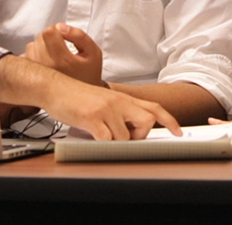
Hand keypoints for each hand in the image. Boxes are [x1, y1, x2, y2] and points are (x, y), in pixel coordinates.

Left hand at [24, 23, 103, 86]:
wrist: (82, 97)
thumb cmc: (88, 74)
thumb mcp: (93, 52)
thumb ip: (79, 35)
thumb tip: (61, 27)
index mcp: (62, 60)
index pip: (49, 32)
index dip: (57, 29)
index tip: (65, 37)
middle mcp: (47, 66)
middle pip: (39, 37)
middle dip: (50, 37)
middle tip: (61, 46)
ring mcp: (37, 72)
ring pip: (31, 45)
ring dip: (41, 45)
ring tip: (54, 54)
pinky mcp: (32, 76)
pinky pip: (26, 56)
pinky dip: (35, 54)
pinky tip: (46, 60)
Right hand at [42, 76, 181, 140]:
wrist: (54, 87)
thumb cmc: (76, 96)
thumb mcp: (103, 101)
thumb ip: (119, 112)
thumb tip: (130, 131)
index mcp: (123, 98)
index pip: (154, 108)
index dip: (169, 120)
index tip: (178, 131)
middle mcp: (118, 102)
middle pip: (146, 122)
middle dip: (140, 137)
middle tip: (127, 138)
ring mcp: (106, 109)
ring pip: (125, 137)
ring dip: (116, 143)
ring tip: (101, 136)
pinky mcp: (92, 118)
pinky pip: (107, 139)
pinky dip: (103, 144)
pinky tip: (94, 138)